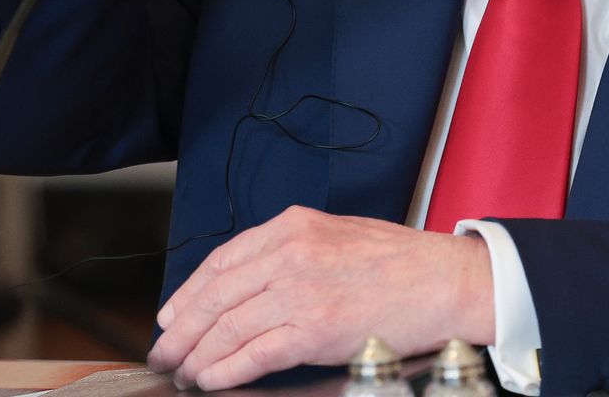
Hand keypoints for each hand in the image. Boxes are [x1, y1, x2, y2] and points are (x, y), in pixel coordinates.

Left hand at [146, 206, 494, 390]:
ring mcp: (299, 292)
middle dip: (181, 328)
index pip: (222, 260)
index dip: (188, 292)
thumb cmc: (400, 262)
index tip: (173, 313)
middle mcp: (289, 254)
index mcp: (292, 227)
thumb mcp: (337, 235)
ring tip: (183, 371)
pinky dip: (226, 370)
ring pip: (227, 326)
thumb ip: (292, 251)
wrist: (444, 281)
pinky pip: (254, 353)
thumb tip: (252, 282)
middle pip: (216, 295)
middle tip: (164, 350)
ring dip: (197, 354)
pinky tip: (212, 379)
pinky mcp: (312, 329)